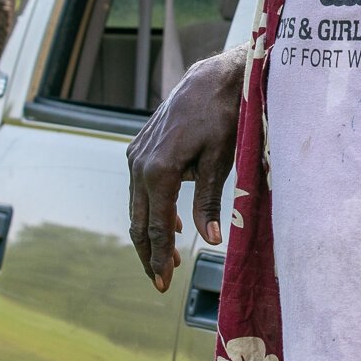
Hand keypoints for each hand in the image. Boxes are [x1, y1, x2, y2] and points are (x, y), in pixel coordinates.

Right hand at [127, 43, 245, 291]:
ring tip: (167, 259)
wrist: (213, 77)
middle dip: (149, 253)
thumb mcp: (221, 161)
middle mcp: (139, 163)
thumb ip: (208, 201)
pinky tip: (167, 222)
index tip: (164, 283)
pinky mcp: (141, 146)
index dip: (160, 257)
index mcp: (158, 170)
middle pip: (139, 220)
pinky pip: (140, 186)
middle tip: (160, 282)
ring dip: (150, 232)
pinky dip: (151, 208)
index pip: (156, 226)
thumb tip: (208, 239)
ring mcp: (136, 153)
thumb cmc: (224, 116)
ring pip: (137, 204)